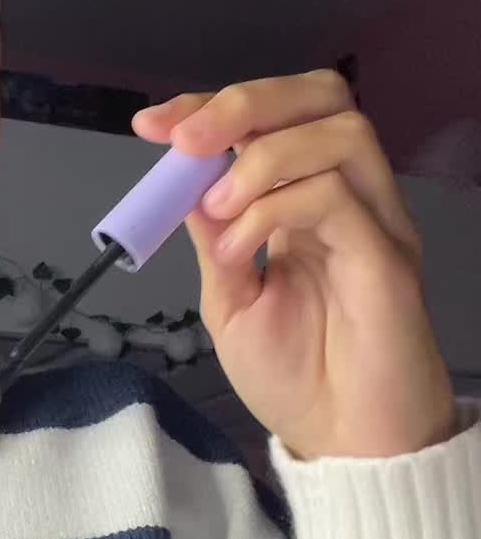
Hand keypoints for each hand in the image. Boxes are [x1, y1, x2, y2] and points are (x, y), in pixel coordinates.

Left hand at [132, 69, 458, 459]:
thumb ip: (214, 237)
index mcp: (308, 199)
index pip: (271, 116)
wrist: (343, 444)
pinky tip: (241, 252)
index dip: (209, 107)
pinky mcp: (387, 255)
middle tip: (185, 142)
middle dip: (243, 102)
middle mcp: (350, 195)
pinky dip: (274, 208)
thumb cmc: (298, 379)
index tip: (151, 124)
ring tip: (216, 208)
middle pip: (320, 94)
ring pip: (338, 130)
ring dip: (260, 156)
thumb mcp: (230, 301)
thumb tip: (183, 181)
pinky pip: (336, 195)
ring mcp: (374, 220)